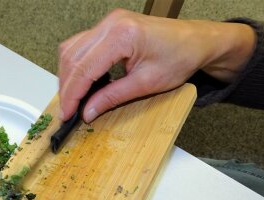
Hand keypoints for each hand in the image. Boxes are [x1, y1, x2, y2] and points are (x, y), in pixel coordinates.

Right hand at [58, 9, 255, 121]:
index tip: (67, 114)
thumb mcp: (146, 84)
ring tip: (72, 99)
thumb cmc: (180, 56)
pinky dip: (76, 65)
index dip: (72, 95)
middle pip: (72, 57)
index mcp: (122, 35)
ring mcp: (108, 22)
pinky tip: (81, 82)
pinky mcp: (109, 26)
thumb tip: (88, 111)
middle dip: (66, 87)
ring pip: (71, 49)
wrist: (196, 41)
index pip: (84, 69)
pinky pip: (81, 44)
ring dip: (68, 75)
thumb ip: (112, 97)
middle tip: (67, 110)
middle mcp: (111, 24)